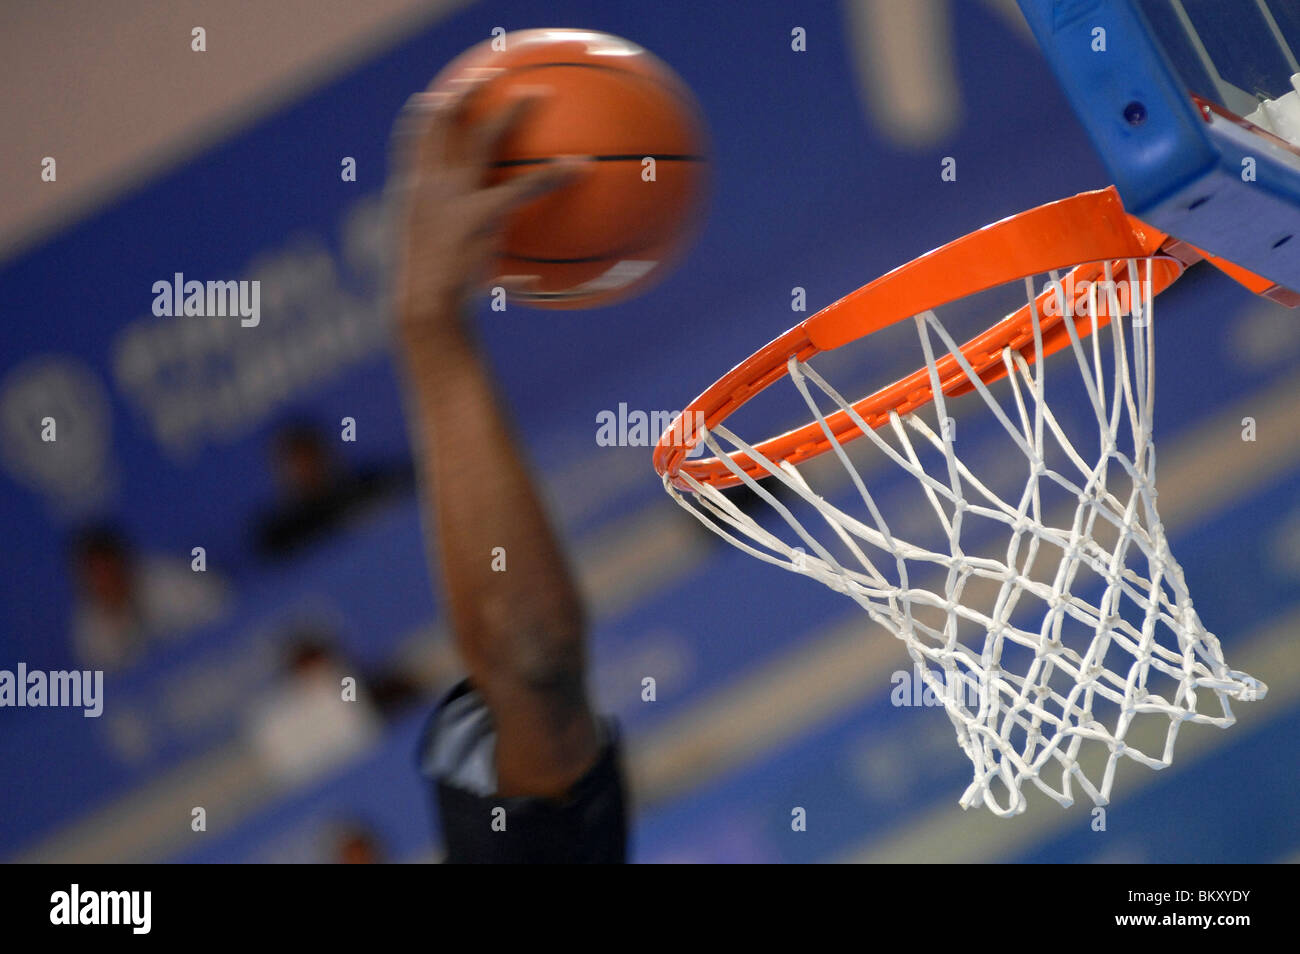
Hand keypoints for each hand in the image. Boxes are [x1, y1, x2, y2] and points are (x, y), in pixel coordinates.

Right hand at [388, 84, 582, 338]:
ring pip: (485, 139)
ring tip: (541, 94)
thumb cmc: (433, 302)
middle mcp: (429, 186)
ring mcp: (454, 197)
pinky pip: (525, 185)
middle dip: (463, 93)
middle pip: (443, 123)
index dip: (423, 116)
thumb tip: (493, 267)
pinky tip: (582, 169)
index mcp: (413, 194)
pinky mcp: (480, 214)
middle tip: (487, 74)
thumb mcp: (434, 269)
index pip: (411, 141)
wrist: (424, 312)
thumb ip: (456, 254)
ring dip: (513, 112)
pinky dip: (556, 174)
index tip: (435, 98)